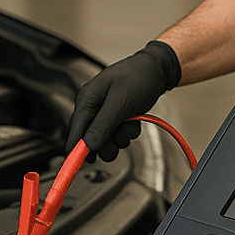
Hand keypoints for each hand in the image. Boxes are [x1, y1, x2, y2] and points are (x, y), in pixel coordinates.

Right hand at [65, 41, 180, 161]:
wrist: (158, 69)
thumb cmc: (138, 77)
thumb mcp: (120, 102)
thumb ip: (103, 124)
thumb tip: (89, 145)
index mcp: (87, 99)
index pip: (75, 130)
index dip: (76, 150)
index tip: (80, 165)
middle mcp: (93, 107)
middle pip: (90, 139)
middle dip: (107, 143)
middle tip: (119, 140)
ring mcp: (105, 112)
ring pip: (107, 139)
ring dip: (120, 137)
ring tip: (130, 123)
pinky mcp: (117, 115)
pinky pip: (119, 133)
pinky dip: (128, 131)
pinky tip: (134, 120)